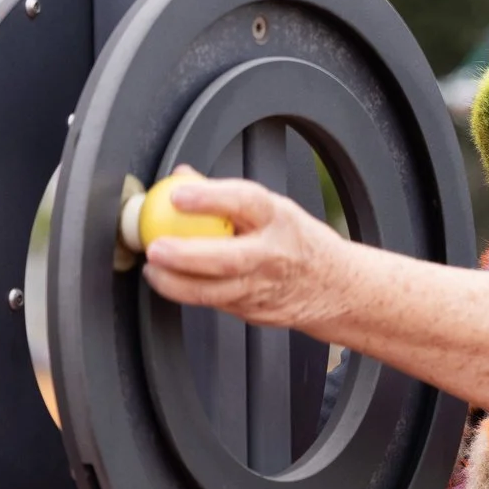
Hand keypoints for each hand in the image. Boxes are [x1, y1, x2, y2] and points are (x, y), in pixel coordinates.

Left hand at [139, 167, 346, 330]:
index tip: (178, 195)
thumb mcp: (272, 208)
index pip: (244, 202)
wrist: (334, 286)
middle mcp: (272, 254)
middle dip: (186, 255)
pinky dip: (190, 294)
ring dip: (177, 284)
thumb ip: (226, 196)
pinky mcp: (253, 312)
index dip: (209, 198)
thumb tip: (183, 176)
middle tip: (156, 248)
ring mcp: (263, 288)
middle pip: (226, 258)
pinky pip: (216, 304)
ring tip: (154, 272)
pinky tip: (173, 284)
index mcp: (277, 219)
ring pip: (214, 292)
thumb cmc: (297, 242)